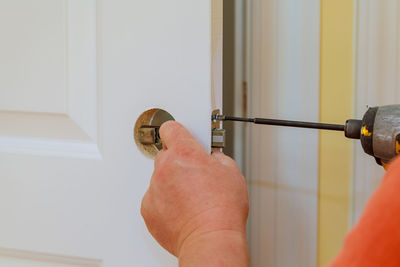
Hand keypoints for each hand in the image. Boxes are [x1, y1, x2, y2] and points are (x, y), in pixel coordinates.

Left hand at [141, 121, 248, 263]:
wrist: (210, 239)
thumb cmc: (222, 210)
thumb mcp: (232, 173)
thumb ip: (218, 158)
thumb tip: (212, 159)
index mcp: (185, 153)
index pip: (171, 128)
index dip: (177, 130)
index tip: (180, 134)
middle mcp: (165, 167)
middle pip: (166, 154)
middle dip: (178, 161)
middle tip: (195, 174)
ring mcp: (154, 188)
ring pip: (160, 178)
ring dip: (172, 183)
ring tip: (191, 197)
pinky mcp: (148, 208)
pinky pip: (154, 198)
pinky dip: (165, 202)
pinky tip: (182, 210)